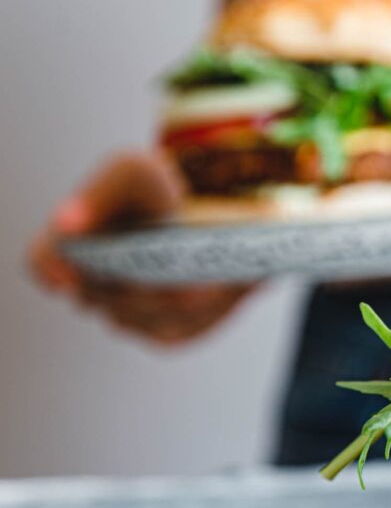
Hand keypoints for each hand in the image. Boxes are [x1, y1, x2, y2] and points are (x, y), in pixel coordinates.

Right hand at [28, 152, 252, 343]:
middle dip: (149, 282)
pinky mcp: (167, 333)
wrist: (216, 211)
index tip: (70, 275)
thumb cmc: (163, 191)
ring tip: (216, 271)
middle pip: (115, 296)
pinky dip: (211, 306)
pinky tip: (228, 283)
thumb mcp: (136, 173)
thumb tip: (67, 224)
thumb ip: (103, 193)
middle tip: (184, 267)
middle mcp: (92, 288)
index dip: (53, 269)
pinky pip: (185, 329)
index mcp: (71, 245)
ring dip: (190, 292)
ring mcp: (128, 317)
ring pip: (155, 315)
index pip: (45, 262)